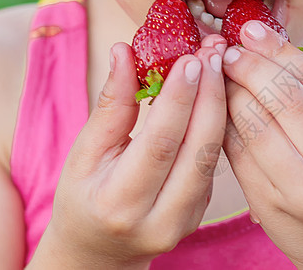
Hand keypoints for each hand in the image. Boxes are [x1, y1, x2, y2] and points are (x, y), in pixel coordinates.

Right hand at [27, 36, 228, 268]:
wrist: (97, 251)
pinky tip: (215, 94)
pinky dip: (216, 127)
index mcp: (119, 203)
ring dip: (219, 106)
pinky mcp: (199, 217)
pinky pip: (213, 166)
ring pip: (212, 157)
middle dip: (209, 95)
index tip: (191, 57)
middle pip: (195, 150)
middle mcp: (157, 219)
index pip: (159, 143)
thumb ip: (110, 105)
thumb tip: (124, 52)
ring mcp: (183, 223)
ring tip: (218, 65)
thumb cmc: (83, 196)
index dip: (179, 98)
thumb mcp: (84, 152)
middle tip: (214, 52)